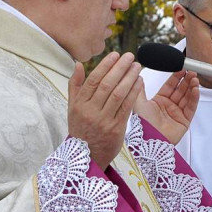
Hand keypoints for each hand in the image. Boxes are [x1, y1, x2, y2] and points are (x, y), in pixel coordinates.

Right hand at [67, 53, 144, 169]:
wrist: (87, 156)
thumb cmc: (81, 129)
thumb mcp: (72, 108)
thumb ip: (75, 85)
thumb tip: (78, 64)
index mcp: (79, 104)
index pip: (93, 80)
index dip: (105, 65)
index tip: (115, 55)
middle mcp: (90, 111)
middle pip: (107, 85)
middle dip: (120, 68)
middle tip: (130, 56)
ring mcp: (104, 120)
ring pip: (118, 94)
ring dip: (129, 78)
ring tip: (137, 66)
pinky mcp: (116, 128)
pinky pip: (126, 107)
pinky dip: (134, 92)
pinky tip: (139, 82)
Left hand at [134, 70, 199, 144]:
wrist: (148, 140)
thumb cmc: (142, 124)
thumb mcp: (138, 102)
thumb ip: (139, 89)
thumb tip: (138, 77)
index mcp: (158, 102)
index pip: (170, 86)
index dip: (176, 77)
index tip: (181, 68)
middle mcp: (169, 107)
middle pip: (181, 90)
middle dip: (186, 80)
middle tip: (191, 72)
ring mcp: (177, 114)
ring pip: (187, 97)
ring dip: (192, 87)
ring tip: (194, 78)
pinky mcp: (184, 121)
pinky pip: (191, 108)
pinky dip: (194, 98)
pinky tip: (196, 89)